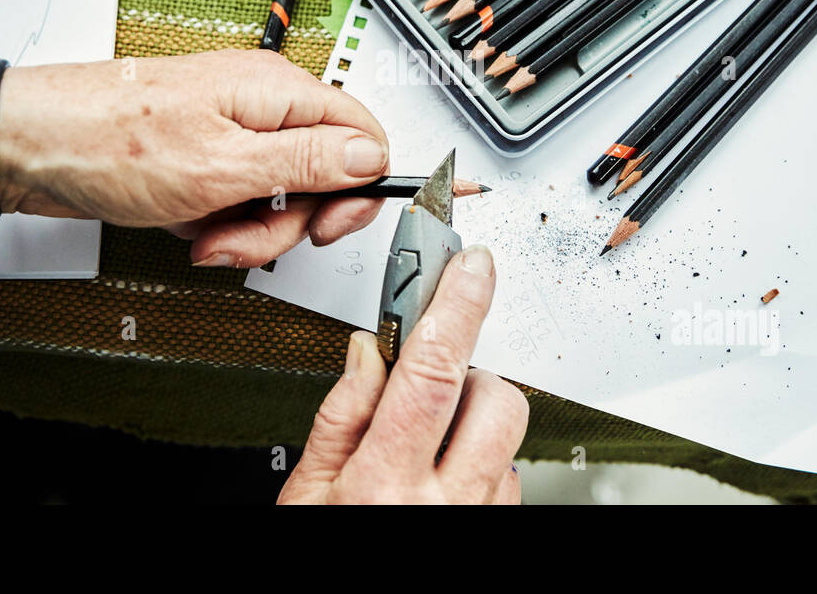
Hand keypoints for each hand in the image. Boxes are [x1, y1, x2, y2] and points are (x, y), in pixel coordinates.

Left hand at [0, 49, 390, 265]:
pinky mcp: (205, 158)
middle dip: (290, 220)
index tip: (332, 222)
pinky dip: (219, 224)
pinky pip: (241, 201)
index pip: (362, 131)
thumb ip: (307, 160)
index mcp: (276, 91)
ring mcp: (232, 133)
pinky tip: (188, 224)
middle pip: (322, 173)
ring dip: (249, 230)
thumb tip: (370, 156)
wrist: (27, 147)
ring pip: (280, 196)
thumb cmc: (108, 141)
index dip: (359, 185)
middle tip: (249, 233)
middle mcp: (260, 106)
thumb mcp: (223, 164)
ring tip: (205, 234)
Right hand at [278, 245, 527, 503]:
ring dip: (474, 422)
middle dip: (467, 377)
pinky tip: (444, 478)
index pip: (433, 371)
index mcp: (384, 483)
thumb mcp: (306, 494)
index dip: (457, 306)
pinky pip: (509, 476)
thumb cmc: (323, 548)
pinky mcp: (500, 525)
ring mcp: (479, 516)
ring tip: (432, 446)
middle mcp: (443, 503)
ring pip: (509, 435)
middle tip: (426, 395)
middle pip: (491, 398)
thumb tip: (366, 352)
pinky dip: (482, 463)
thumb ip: (339, 418)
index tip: (471, 268)